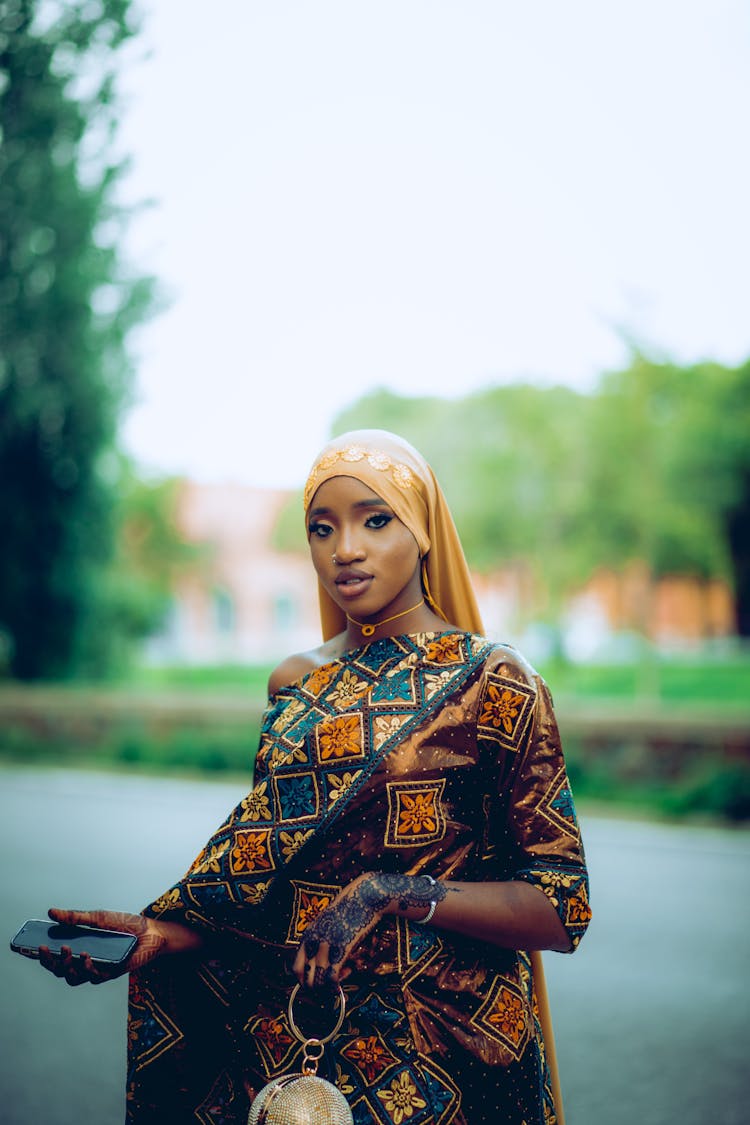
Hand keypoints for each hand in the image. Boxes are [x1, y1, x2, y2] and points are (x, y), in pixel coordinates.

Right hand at [38, 908, 195, 986]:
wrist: (151, 931)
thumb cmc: (125, 924)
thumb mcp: (97, 917)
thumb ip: (75, 917)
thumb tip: (51, 912)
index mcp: (79, 947)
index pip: (54, 954)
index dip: (38, 954)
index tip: (24, 946)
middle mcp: (84, 961)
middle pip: (58, 969)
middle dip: (49, 962)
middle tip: (46, 949)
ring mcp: (96, 969)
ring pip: (72, 977)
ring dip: (66, 965)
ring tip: (67, 950)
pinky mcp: (109, 973)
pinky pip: (93, 977)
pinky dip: (86, 967)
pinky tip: (86, 956)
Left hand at [292, 871, 443, 987]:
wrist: (363, 898)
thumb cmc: (348, 911)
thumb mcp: (327, 924)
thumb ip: (322, 942)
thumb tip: (323, 965)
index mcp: (308, 935)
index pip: (295, 967)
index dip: (302, 981)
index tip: (312, 985)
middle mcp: (314, 942)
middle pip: (305, 977)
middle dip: (314, 988)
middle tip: (325, 990)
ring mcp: (326, 946)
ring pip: (318, 980)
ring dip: (326, 988)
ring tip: (335, 986)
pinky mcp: (341, 949)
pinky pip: (331, 977)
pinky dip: (334, 987)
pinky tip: (338, 988)